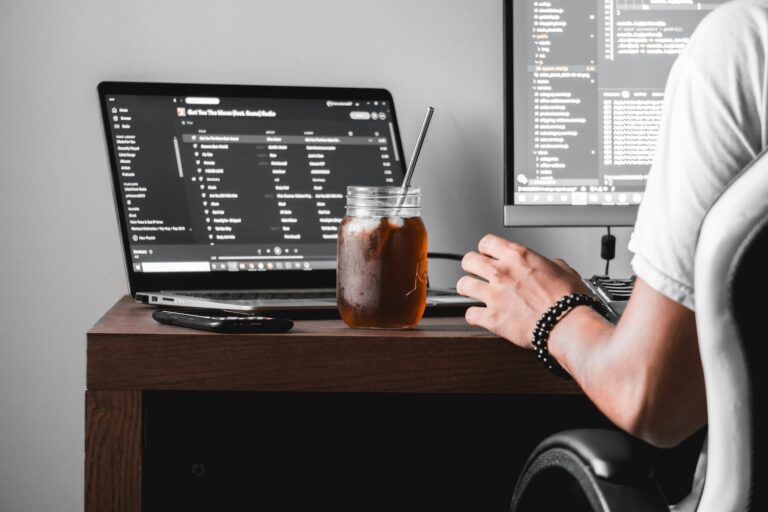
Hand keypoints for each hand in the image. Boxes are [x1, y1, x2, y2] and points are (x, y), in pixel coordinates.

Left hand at [456, 234, 588, 347]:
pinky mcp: (492, 318)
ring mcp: (494, 295)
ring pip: (463, 285)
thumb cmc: (569, 300)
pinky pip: (470, 314)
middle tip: (476, 272)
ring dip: (467, 289)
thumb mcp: (565, 271)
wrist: (568, 324)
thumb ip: (551, 265)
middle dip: (471, 266)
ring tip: (472, 292)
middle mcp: (502, 272)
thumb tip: (552, 265)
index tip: (488, 255)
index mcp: (518, 257)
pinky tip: (479, 315)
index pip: (487, 242)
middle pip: (469, 260)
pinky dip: (474, 316)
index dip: (486, 249)